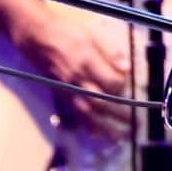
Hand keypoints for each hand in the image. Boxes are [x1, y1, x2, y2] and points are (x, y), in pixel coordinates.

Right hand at [12, 9, 132, 132]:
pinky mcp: (61, 92)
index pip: (111, 82)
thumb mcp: (91, 34)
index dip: (123, 87)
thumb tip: (128, 68)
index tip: (130, 86)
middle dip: (119, 115)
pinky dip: (85, 124)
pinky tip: (95, 133)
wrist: (36, 37)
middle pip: (101, 102)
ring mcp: (68, 88)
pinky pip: (74, 111)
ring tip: (119, 137)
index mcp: (87, 62)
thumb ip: (111, 52)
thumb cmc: (66, 33)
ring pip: (88, 112)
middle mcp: (77, 79)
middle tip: (135, 124)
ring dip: (104, 126)